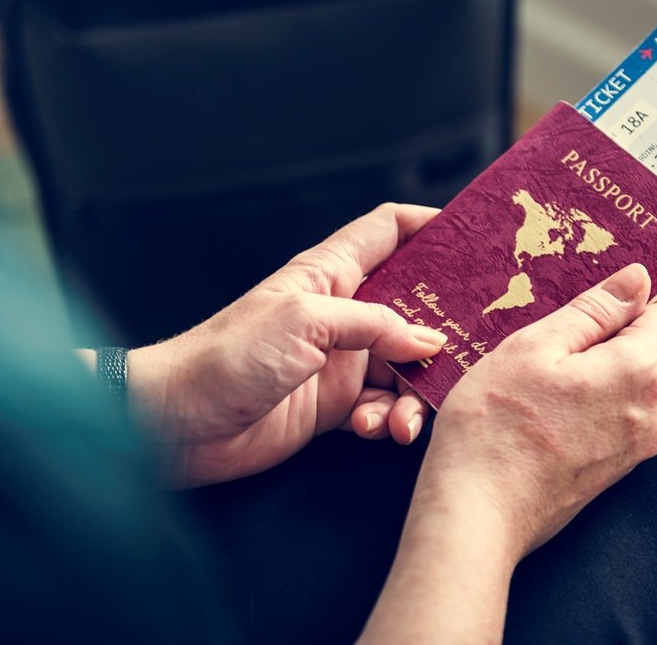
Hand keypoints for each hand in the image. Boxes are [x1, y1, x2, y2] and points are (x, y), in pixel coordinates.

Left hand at [126, 204, 446, 487]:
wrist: (178, 423)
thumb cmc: (228, 357)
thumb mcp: (307, 324)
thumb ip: (375, 325)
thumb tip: (430, 340)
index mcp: (330, 273)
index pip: (389, 230)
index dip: (432, 226)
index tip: (477, 239)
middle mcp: (341, 311)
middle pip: (414, 304)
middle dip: (446, 324)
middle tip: (478, 343)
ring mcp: (340, 359)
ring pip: (405, 365)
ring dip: (417, 392)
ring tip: (407, 419)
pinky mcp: (333, 404)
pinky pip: (382, 407)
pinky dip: (388, 421)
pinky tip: (375, 430)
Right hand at [360, 263, 656, 642]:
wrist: (476, 516)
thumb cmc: (495, 426)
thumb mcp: (534, 347)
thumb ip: (593, 310)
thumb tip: (638, 279)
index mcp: (639, 374)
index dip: (626, 301)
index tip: (582, 304)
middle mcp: (654, 415)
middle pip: (644, 351)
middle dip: (601, 339)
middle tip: (542, 345)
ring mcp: (636, 450)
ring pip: (623, 386)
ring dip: (587, 374)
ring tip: (532, 383)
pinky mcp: (613, 473)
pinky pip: (609, 418)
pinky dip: (582, 406)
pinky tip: (536, 414)